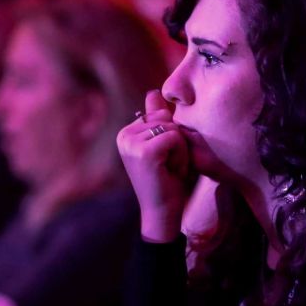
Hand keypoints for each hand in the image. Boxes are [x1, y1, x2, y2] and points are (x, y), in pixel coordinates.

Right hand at [117, 89, 190, 241]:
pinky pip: (175, 138)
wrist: (162, 214)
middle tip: (168, 166)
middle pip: (167, 118)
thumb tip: (153, 91)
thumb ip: (158, 120)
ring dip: (181, 150)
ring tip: (170, 170)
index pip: (160, 114)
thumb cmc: (167, 182)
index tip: (164, 160)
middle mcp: (124, 135)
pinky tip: (171, 172)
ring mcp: (131, 142)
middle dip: (177, 142)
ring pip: (172, 128)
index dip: (171, 135)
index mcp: (126, 132)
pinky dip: (181, 156)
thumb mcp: (164, 147)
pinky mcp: (143, 151)